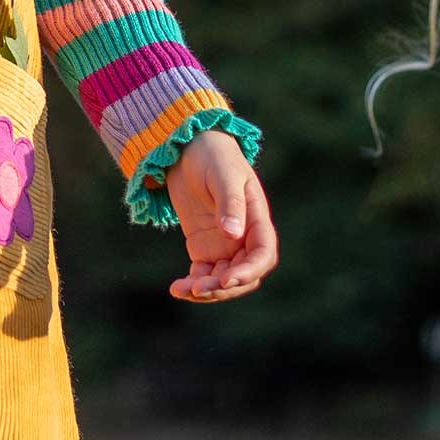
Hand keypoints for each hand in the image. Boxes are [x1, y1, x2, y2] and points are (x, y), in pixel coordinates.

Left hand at [163, 130, 277, 303]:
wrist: (187, 149)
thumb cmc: (212, 155)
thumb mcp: (222, 175)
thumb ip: (230, 203)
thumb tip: (233, 235)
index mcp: (256, 218)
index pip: (263, 254)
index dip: (248, 272)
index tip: (226, 280)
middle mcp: (244, 236)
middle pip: (244, 274)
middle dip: (224, 287)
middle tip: (198, 289)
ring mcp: (224, 245)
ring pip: (223, 280)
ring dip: (207, 290)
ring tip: (182, 290)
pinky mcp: (204, 248)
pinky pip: (203, 275)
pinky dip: (193, 285)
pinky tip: (177, 288)